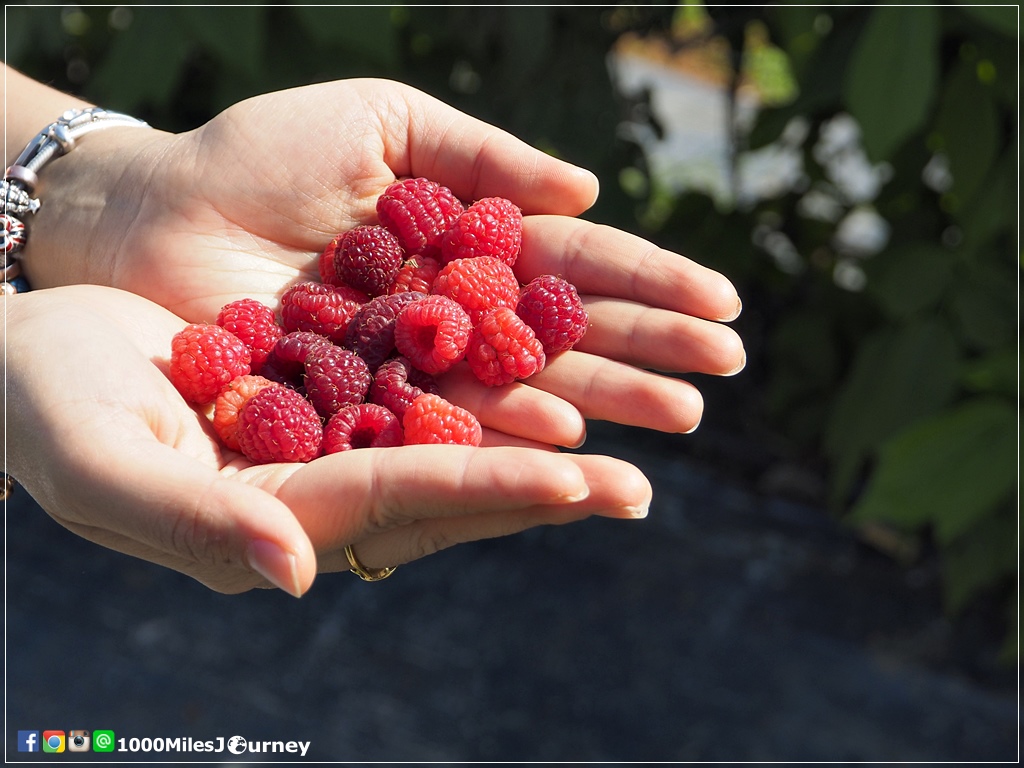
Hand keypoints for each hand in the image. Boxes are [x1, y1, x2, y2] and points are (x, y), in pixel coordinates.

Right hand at [4, 286, 651, 594]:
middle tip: (641, 481)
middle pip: (453, 486)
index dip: (491, 491)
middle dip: (547, 486)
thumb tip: (292, 574)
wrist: (31, 354)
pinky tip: (543, 366)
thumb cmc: (46, 409)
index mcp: (278, 515)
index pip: (405, 502)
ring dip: (536, 433)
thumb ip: (196, 522)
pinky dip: (485, 383)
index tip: (584, 480)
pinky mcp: (331, 394)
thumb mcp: (104, 465)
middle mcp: (322, 489)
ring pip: (453, 440)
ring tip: (619, 430)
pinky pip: (424, 391)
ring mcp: (332, 442)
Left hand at [24, 77, 743, 439]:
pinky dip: (507, 428)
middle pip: (564, 334)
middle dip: (645, 351)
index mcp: (468, 240)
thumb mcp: (383, 123)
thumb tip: (585, 194)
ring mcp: (416, 363)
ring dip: (602, 402)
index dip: (647, 282)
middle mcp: (454, 310)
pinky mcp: (367, 407)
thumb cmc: (263, 155)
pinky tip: (566, 438)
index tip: (720, 303)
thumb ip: (482, 157)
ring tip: (676, 418)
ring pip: (522, 387)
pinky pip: (448, 418)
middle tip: (719, 374)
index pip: (575, 265)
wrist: (159, 211)